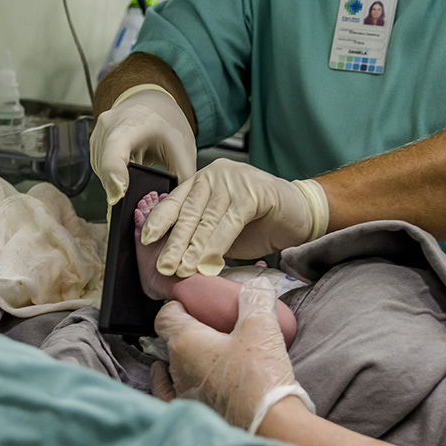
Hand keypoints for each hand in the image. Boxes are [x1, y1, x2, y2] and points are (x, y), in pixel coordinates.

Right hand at [89, 86, 196, 205]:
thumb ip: (181, 182)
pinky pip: (100, 168)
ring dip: (117, 184)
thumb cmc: (168, 123)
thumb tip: (175, 212)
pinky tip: (128, 176)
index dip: (114, 175)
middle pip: (107, 169)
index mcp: (133, 123)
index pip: (114, 151)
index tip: (119, 196)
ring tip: (136, 184)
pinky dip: (113, 177)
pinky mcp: (94, 143)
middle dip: (121, 189)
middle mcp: (109, 126)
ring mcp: (98, 134)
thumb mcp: (184, 150)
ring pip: (102, 172)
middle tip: (139, 204)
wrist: (153, 102)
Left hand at [140, 158, 328, 276]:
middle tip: (165, 267)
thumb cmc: (259, 223)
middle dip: (174, 243)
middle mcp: (214, 176)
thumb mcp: (220, 229)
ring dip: (194, 249)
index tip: (146, 240)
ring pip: (208, 219)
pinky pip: (230, 222)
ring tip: (184, 270)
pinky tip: (210, 263)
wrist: (300, 214)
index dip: (159, 221)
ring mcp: (234, 180)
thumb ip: (199, 235)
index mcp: (201, 182)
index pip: (174, 202)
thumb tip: (173, 260)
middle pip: (188, 213)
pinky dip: (218, 246)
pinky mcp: (254, 191)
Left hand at [151, 278, 313, 431]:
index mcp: (186, 342)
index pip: (166, 316)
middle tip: (207, 327)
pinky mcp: (195, 415)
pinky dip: (171, 387)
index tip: (188, 303)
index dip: (176, 306)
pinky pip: (172, 397)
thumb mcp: (262, 327)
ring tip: (199, 354)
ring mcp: (183, 394)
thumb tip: (257, 286)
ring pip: (174, 370)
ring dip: (184, 360)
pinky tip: (175, 383)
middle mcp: (177, 368)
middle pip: (172, 342)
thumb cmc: (260, 377)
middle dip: (186, 332)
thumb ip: (256, 300)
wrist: (270, 425)